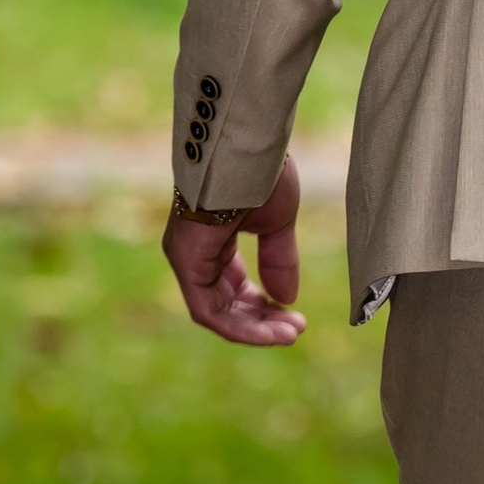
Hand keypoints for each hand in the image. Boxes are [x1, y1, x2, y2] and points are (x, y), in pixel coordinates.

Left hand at [165, 157, 305, 346]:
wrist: (247, 150)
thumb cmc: (260, 176)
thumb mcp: (276, 224)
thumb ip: (278, 260)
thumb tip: (286, 298)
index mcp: (212, 242)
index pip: (233, 287)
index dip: (265, 306)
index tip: (296, 316)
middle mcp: (194, 254)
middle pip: (225, 304)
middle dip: (263, 321)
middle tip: (297, 330)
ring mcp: (186, 259)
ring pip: (216, 312)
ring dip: (254, 329)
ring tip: (291, 333)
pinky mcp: (186, 263)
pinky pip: (208, 311)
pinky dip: (240, 326)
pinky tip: (271, 330)